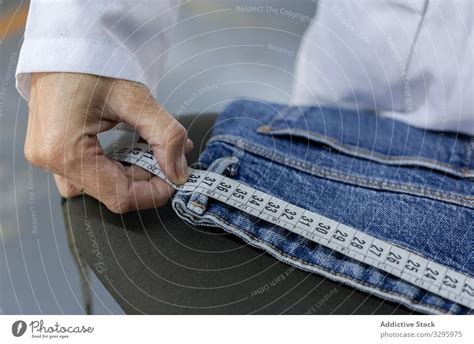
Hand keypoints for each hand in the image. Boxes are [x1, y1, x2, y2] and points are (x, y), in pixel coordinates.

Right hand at [24, 72, 192, 212]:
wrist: (69, 41)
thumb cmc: (97, 62)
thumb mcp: (138, 98)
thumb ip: (166, 137)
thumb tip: (179, 172)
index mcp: (64, 150)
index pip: (120, 195)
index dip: (154, 192)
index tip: (176, 177)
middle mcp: (49, 159)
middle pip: (110, 191)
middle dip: (145, 177)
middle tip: (167, 156)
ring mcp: (45, 155)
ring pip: (97, 186)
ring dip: (129, 172)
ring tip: (148, 147)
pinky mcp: (50, 148)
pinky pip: (84, 173)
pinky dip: (112, 165)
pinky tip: (128, 146)